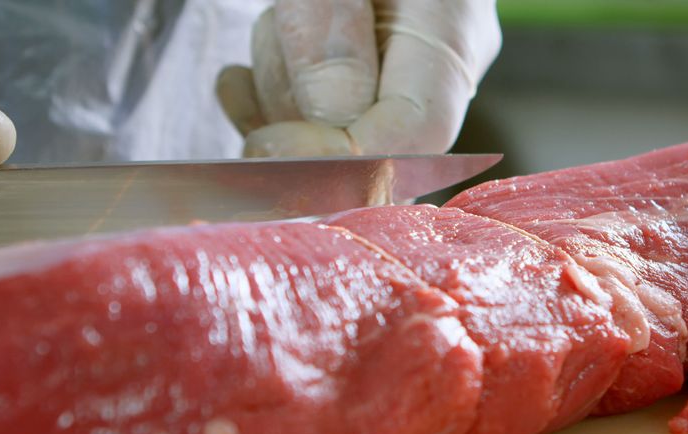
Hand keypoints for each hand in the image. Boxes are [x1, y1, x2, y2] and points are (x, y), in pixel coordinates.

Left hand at [217, 0, 500, 156]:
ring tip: (280, 18)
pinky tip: (238, 82)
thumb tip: (330, 118)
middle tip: (279, 30)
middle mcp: (442, 61)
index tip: (265, 146)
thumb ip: (329, 23)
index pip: (411, 138)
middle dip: (297, 108)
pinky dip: (267, 106)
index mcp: (449, 28)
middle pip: (367, 141)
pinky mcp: (371, 69)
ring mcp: (408, 68)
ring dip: (279, 89)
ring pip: (332, 130)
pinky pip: (316, 121)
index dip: (337, 161)